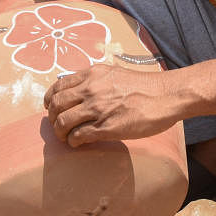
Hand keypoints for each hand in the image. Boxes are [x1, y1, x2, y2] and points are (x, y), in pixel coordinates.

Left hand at [43, 63, 176, 146]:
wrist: (164, 95)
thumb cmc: (143, 86)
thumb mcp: (114, 73)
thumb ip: (95, 80)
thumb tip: (81, 89)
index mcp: (92, 74)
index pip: (58, 86)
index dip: (50, 100)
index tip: (51, 108)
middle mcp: (91, 90)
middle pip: (56, 105)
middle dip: (52, 118)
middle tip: (57, 126)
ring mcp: (97, 109)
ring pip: (63, 122)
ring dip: (60, 133)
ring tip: (66, 138)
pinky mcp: (106, 127)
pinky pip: (79, 136)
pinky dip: (74, 142)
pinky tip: (79, 143)